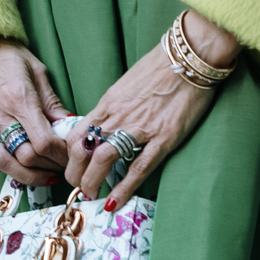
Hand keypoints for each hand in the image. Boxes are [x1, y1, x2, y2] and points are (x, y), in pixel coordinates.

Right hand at [0, 36, 70, 187]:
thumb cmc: (4, 55)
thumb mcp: (36, 71)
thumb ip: (51, 101)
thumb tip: (67, 123)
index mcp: (19, 100)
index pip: (43, 141)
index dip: (60, 154)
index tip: (70, 154)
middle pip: (27, 157)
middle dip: (49, 166)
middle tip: (62, 166)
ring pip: (5, 165)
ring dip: (28, 175)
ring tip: (43, 174)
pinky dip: (6, 169)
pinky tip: (20, 166)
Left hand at [64, 12, 240, 209]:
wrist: (189, 58)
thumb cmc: (161, 69)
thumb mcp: (127, 86)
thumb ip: (115, 107)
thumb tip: (107, 126)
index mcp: (108, 104)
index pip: (77, 135)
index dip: (70, 157)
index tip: (73, 170)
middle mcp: (117, 116)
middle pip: (83, 150)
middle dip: (76, 175)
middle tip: (79, 189)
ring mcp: (139, 128)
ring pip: (103, 160)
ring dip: (92, 183)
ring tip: (92, 196)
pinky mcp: (163, 138)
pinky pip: (138, 168)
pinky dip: (124, 188)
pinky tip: (115, 201)